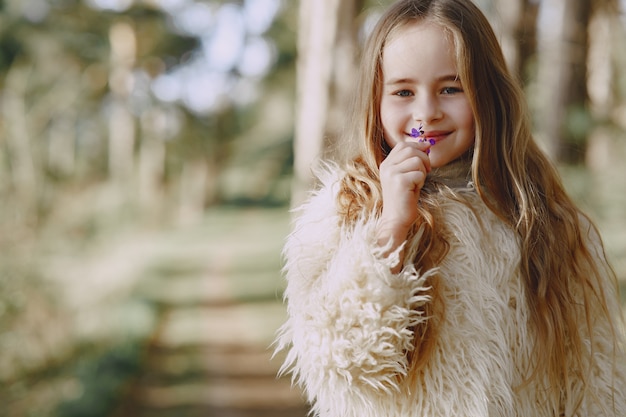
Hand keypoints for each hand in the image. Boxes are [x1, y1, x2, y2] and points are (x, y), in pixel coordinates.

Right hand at [377, 140, 430, 255]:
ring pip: (417, 160)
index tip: (426, 153)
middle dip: (424, 158)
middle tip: (427, 170)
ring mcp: (391, 173)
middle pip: (410, 149)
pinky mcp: (399, 181)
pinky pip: (419, 173)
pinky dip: (422, 182)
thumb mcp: (405, 176)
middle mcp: (386, 167)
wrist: (396, 219)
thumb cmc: (404, 199)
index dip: (417, 146)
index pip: (402, 145)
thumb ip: (410, 161)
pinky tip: (415, 190)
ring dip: (423, 171)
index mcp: (386, 164)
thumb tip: (426, 144)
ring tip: (417, 183)